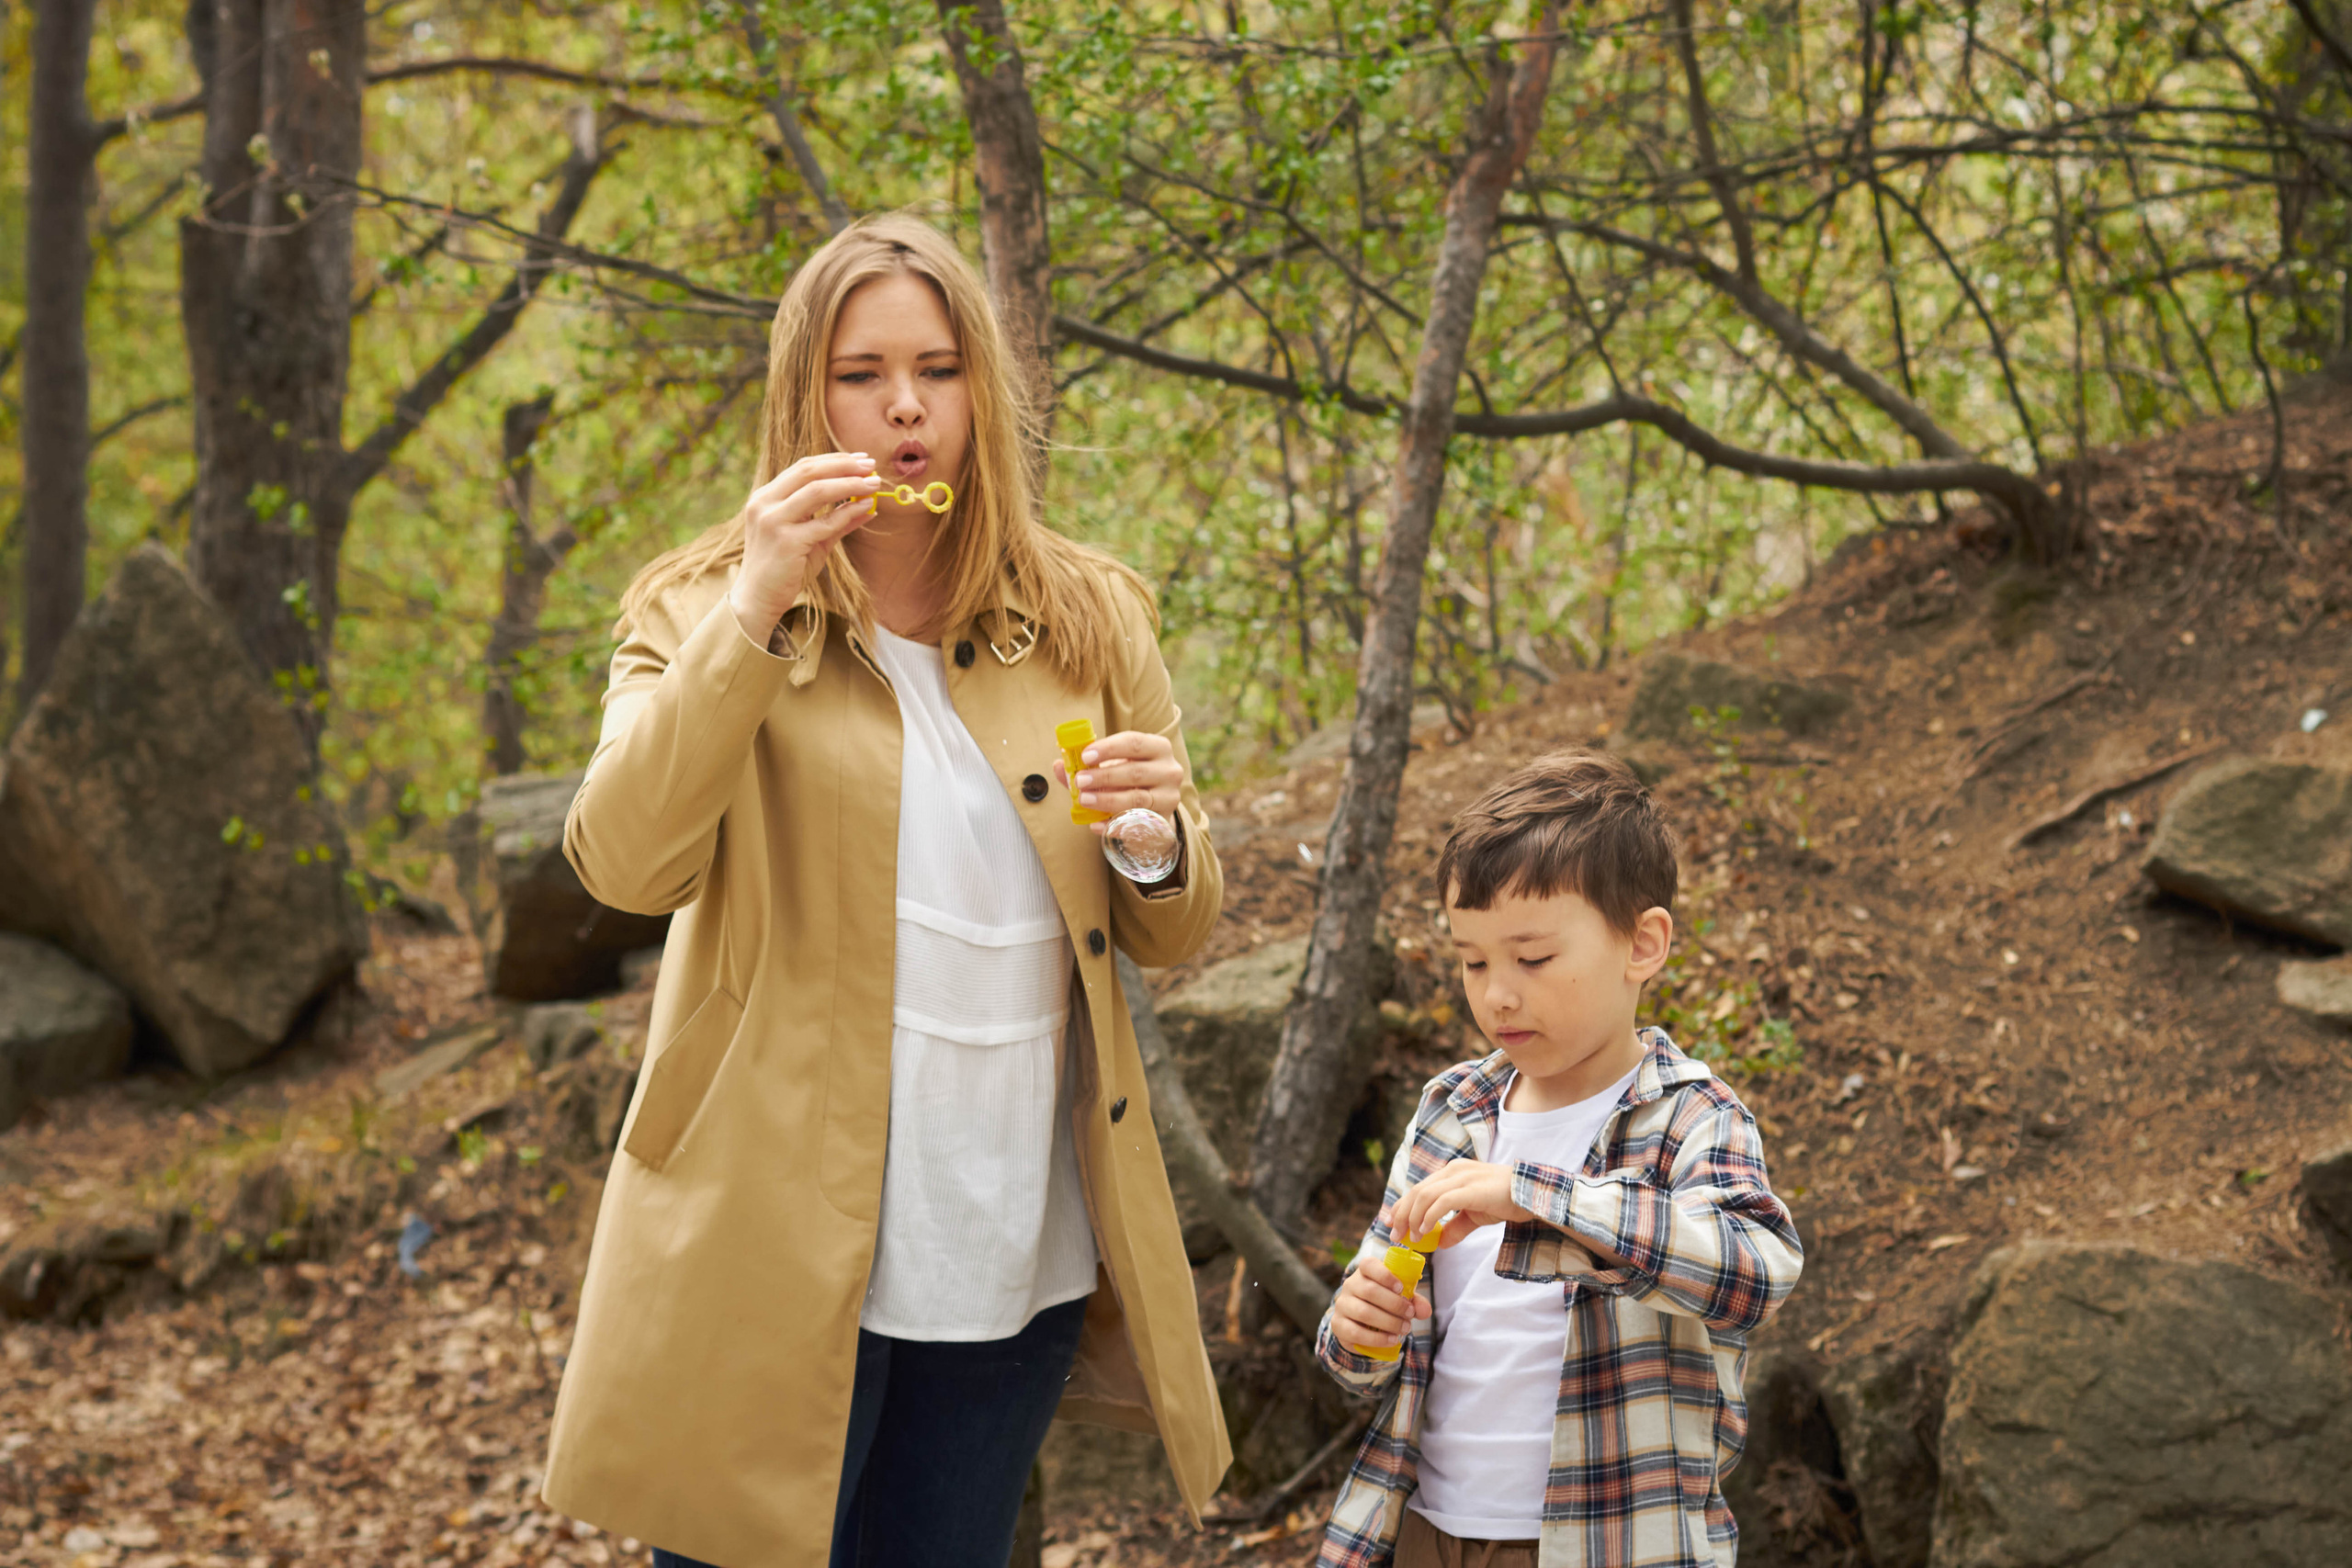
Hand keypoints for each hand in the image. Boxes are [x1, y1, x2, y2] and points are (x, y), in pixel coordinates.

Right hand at [727, 452, 886, 640]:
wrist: (758, 599)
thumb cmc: (784, 568)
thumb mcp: (812, 539)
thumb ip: (837, 520)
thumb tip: (868, 504)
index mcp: (766, 497)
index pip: (803, 467)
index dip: (834, 460)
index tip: (861, 458)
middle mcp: (765, 503)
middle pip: (809, 471)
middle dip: (844, 465)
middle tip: (871, 465)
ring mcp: (773, 521)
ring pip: (817, 491)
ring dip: (850, 484)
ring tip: (874, 483)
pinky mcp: (785, 541)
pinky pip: (823, 522)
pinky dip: (847, 512)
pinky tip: (865, 508)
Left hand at [1051, 729, 1182, 835]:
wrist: (1154, 807)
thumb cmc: (1129, 779)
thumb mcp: (1113, 766)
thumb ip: (1087, 767)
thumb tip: (1059, 766)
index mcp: (1158, 747)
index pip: (1134, 742)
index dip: (1108, 748)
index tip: (1085, 756)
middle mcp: (1169, 770)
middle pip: (1135, 772)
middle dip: (1104, 777)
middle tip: (1080, 781)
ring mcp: (1169, 797)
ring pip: (1137, 799)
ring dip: (1107, 800)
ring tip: (1084, 800)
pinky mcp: (1163, 821)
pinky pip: (1136, 824)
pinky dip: (1113, 824)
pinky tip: (1095, 824)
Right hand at [1329, 1253, 1430, 1353]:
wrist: (1359, 1325)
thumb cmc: (1383, 1306)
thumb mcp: (1399, 1300)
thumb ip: (1414, 1302)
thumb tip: (1425, 1310)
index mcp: (1364, 1272)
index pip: (1368, 1265)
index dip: (1385, 1275)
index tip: (1400, 1288)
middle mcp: (1350, 1285)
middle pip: (1370, 1290)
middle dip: (1395, 1304)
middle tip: (1410, 1315)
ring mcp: (1342, 1305)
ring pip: (1364, 1312)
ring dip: (1389, 1322)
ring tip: (1404, 1328)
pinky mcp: (1338, 1325)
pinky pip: (1357, 1332)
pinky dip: (1378, 1338)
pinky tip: (1392, 1339)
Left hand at [1388, 1160, 1535, 1251]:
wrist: (1533, 1195)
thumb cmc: (1506, 1201)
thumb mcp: (1476, 1215)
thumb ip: (1457, 1227)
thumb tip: (1439, 1243)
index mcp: (1452, 1172)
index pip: (1419, 1188)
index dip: (1402, 1205)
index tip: (1391, 1223)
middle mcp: (1453, 1170)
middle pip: (1417, 1191)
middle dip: (1402, 1215)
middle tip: (1395, 1235)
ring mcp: (1462, 1177)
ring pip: (1425, 1196)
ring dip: (1413, 1219)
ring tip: (1412, 1237)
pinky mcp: (1471, 1189)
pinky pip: (1442, 1202)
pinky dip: (1430, 1217)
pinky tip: (1426, 1231)